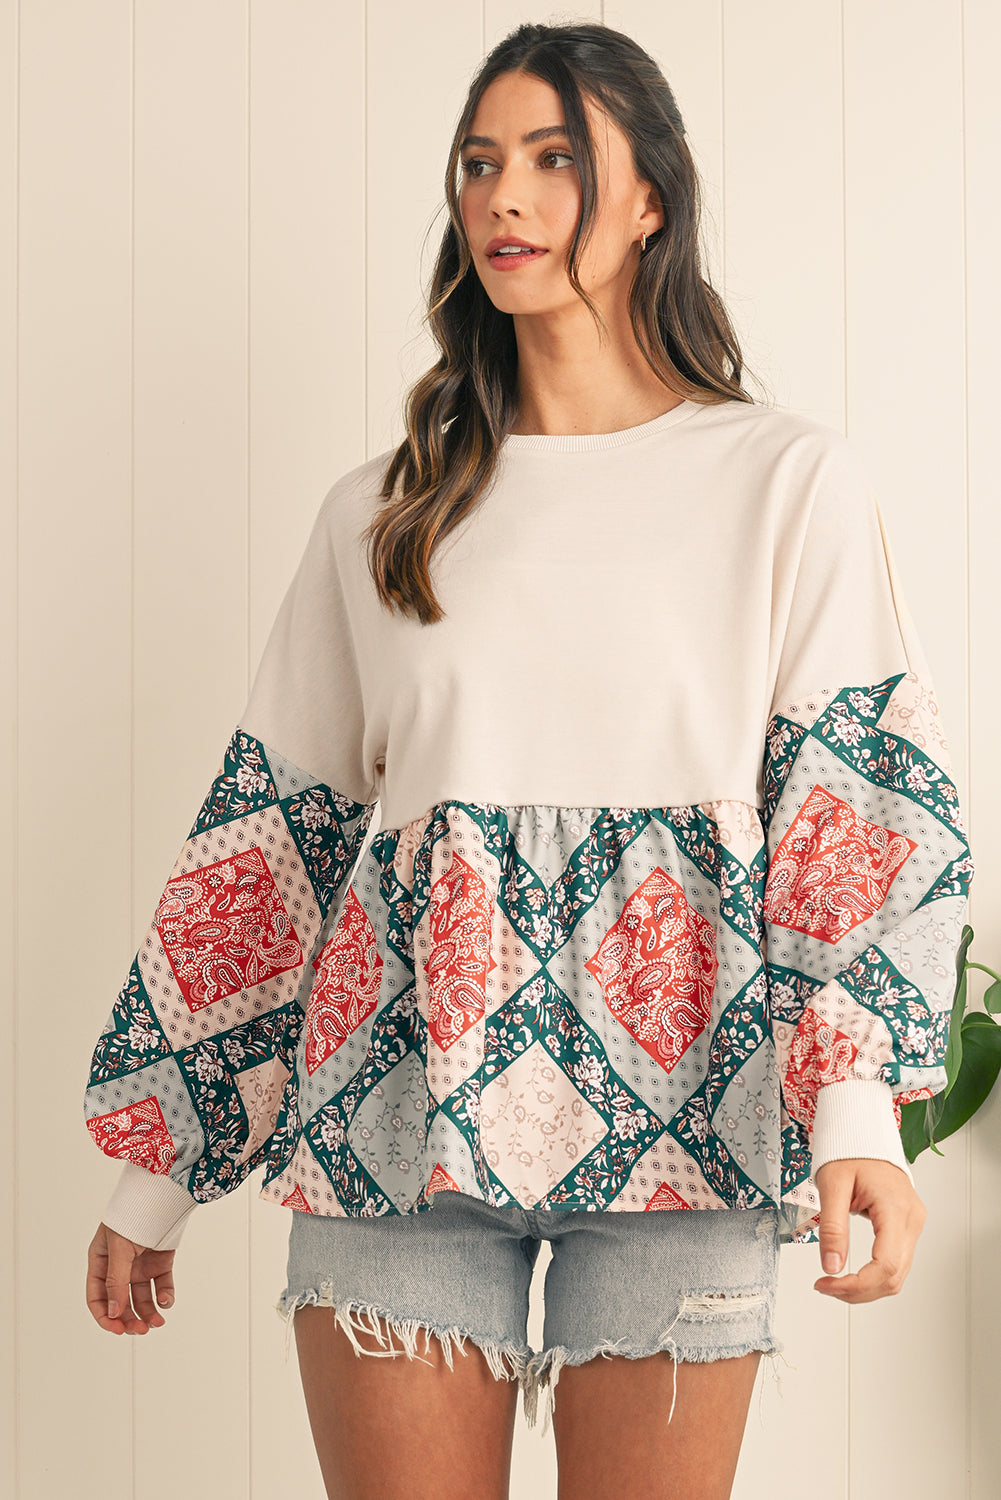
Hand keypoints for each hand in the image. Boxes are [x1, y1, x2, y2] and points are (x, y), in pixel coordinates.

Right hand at [86, 1222, 176, 1335]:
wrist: (162, 1195)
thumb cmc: (133, 1216)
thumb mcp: (119, 1248)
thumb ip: (116, 1280)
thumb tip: (113, 1312)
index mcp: (101, 1262)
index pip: (97, 1297)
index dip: (105, 1316)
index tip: (117, 1328)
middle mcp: (119, 1267)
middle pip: (120, 1303)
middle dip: (129, 1319)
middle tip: (141, 1330)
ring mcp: (140, 1266)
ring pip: (142, 1299)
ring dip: (148, 1313)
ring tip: (157, 1322)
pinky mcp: (160, 1264)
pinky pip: (161, 1287)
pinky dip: (165, 1297)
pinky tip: (166, 1299)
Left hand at [813, 1158, 925, 1302]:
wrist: (863, 1135)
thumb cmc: (850, 1152)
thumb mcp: (832, 1185)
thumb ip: (832, 1227)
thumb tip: (831, 1266)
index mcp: (895, 1208)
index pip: (885, 1264)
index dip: (857, 1284)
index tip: (828, 1285)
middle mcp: (911, 1220)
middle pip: (894, 1276)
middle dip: (858, 1291)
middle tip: (826, 1287)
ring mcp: (912, 1224)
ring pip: (897, 1275)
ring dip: (866, 1288)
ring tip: (835, 1283)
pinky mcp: (907, 1227)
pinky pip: (896, 1263)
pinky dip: (874, 1276)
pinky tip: (852, 1275)